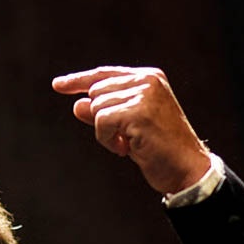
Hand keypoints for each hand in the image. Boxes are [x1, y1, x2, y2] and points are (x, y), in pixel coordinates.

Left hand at [52, 66, 210, 194]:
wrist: (186, 168)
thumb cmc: (158, 150)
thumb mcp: (126, 129)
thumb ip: (103, 113)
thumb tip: (76, 105)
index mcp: (149, 78)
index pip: (104, 75)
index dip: (78, 80)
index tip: (58, 85)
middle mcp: (147, 80)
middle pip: (96, 93)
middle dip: (101, 121)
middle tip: (123, 140)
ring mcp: (144, 93)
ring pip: (96, 108)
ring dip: (105, 134)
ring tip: (128, 145)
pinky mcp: (139, 110)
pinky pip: (101, 122)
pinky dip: (107, 140)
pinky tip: (125, 149)